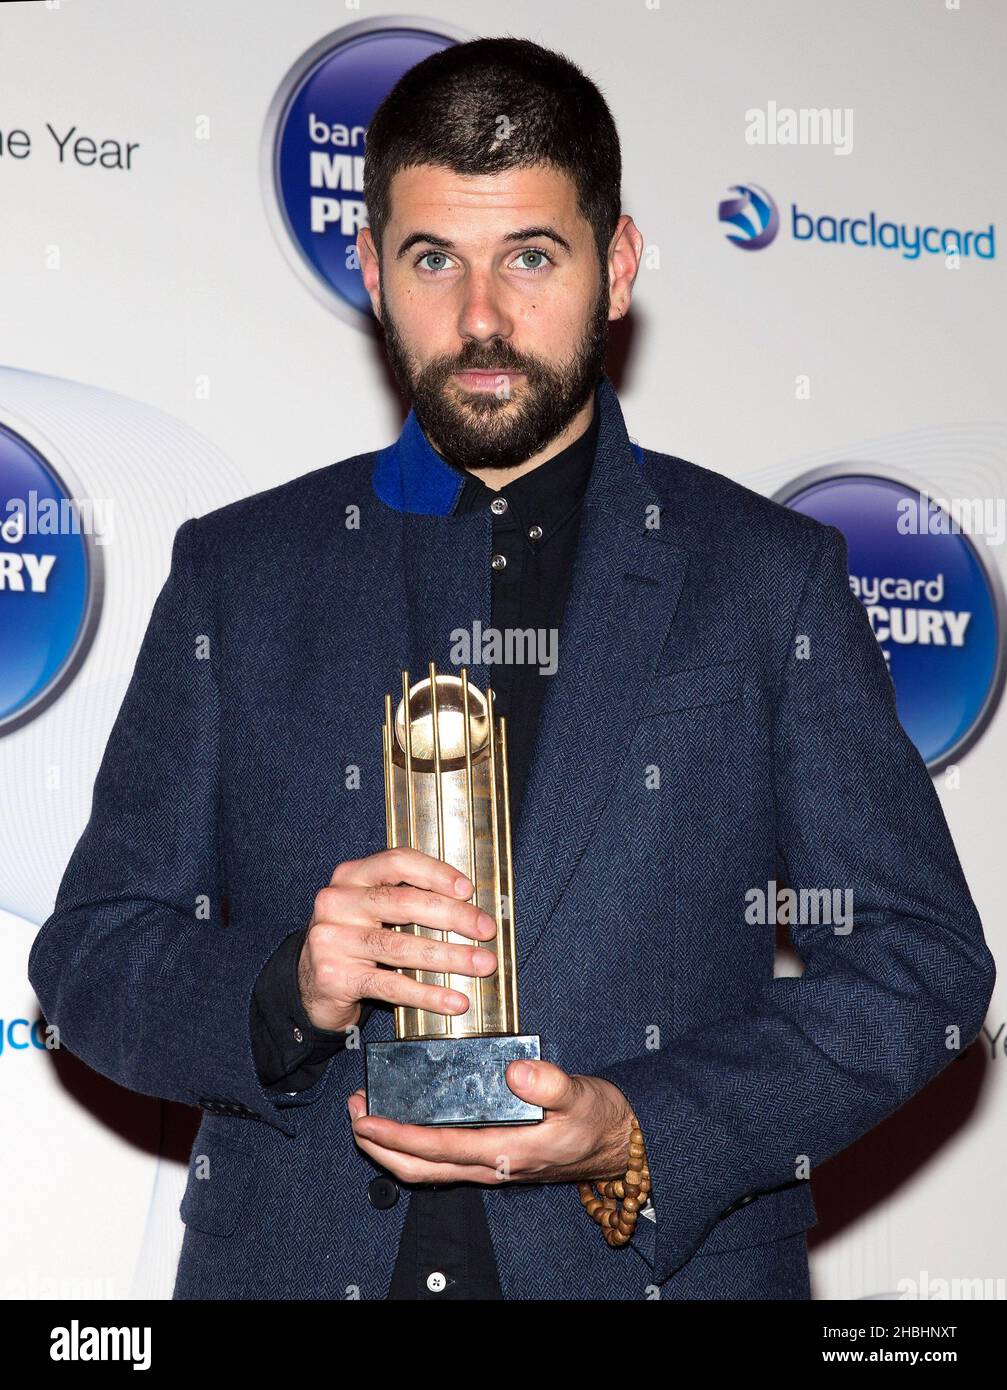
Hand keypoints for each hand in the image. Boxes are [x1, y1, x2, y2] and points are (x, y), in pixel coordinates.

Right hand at [299, 847, 499, 1032]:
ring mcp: (332, 940)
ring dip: (450, 957)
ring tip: (481, 964)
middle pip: (404, 902)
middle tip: (486, 930)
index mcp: (350, 876)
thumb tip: (468, 905)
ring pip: (401, 947)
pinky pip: (391, 985)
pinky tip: (454, 1001)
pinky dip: (428, 994)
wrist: (307, 983)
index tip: (468, 890)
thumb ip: (406, 896)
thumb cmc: (353, 939)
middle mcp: (337, 902)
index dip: (436, 873)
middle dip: (454, 917)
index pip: (398, 861)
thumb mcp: (370, 908)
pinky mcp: (335, 977)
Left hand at [347, 1060, 636, 1185]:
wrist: (618, 1146)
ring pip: (427, 1169)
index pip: (439, 1148)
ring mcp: (489, 1166)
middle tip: (355, 1113)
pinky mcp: (492, 1158)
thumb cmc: (598, 1120)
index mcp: (506, 1152)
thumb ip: (550, 1082)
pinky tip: (407, 1122)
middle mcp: (491, 1166)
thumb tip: (515, 1070)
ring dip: (392, 1148)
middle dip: (380, 1145)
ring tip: (368, 1117)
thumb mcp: (580, 1095)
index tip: (368, 1119)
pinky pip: (442, 1161)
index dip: (398, 1136)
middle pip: (420, 1168)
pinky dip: (415, 1146)